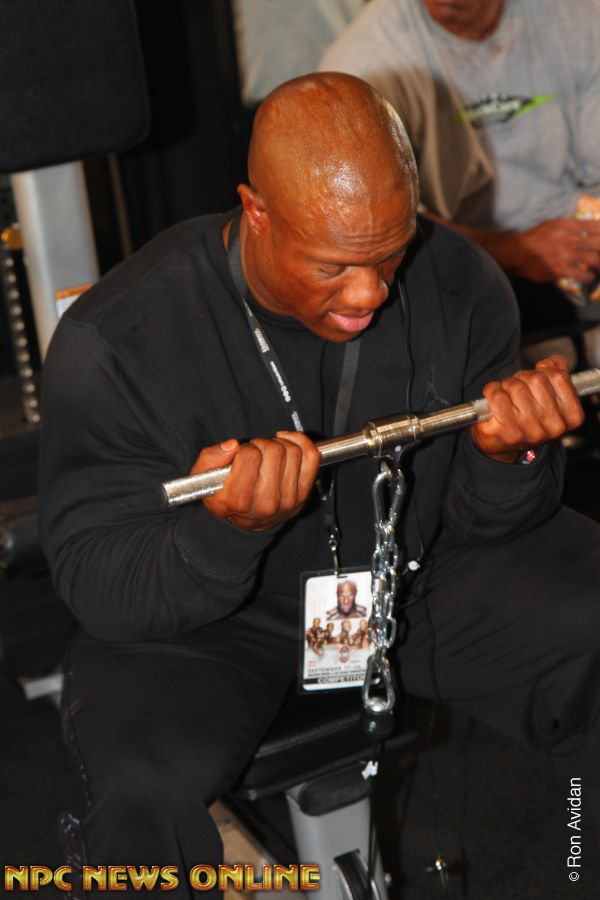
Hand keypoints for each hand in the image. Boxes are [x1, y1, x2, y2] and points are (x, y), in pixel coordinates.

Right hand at [189, 431, 320, 530]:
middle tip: (255, 454)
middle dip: (262, 445)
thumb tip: (232, 446)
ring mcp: (289, 499)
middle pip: (274, 450)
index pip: (250, 455)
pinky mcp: (304, 494)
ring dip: (280, 445)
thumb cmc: (225, 497)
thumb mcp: (203, 480)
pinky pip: (312, 456)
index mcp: (240, 499)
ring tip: (269, 454)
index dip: (245, 448)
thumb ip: (210, 458)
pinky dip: (301, 443)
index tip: (242, 455)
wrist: (247, 523)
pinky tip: (287, 446)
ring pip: (293, 450)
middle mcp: (267, 501)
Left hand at [471, 355, 583, 462]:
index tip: (535, 379)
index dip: (543, 371)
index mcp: (571, 416)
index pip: (558, 376)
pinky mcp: (507, 431)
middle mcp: (553, 425)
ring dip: (506, 385)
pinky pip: (497, 395)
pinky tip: (493, 398)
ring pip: (516, 386)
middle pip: (536, 379)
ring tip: (506, 396)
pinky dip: (492, 390)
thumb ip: (557, 375)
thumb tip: (553, 361)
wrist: (502, 445)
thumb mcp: (550, 399)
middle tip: (517, 389)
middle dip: (522, 378)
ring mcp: (530, 429)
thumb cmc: (527, 420)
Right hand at [500, 219, 599, 282]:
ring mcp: (566, 255)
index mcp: (568, 226)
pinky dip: (589, 276)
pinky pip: (582, 274)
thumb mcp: (553, 224)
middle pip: (599, 242)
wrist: (517, 252)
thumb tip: (584, 229)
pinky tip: (590, 277)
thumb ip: (569, 227)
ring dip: (599, 264)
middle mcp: (570, 239)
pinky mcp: (561, 269)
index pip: (595, 226)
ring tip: (598, 267)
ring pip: (594, 259)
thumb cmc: (534, 238)